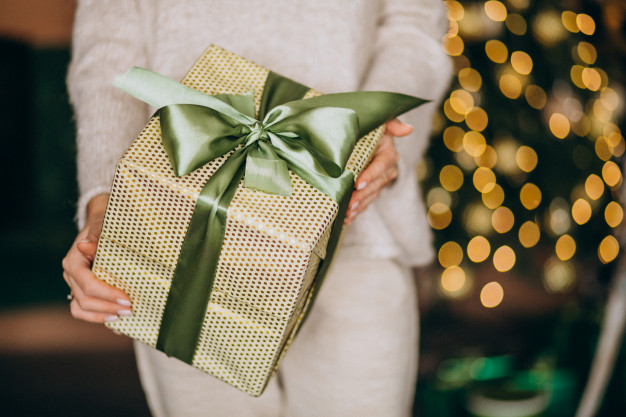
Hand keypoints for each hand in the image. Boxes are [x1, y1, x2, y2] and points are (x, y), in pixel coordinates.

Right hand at [62, 194, 131, 322]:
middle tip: (130, 310)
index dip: (107, 294)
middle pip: (84, 299)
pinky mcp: (80, 291)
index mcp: (74, 261)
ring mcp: (73, 285)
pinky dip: (97, 318)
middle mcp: (71, 275)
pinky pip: (82, 310)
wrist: (100, 226)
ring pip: (80, 308)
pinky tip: (115, 322)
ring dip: (101, 316)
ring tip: (122, 318)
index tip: (127, 299)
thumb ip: (96, 238)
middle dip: (108, 307)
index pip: (88, 284)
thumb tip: (84, 246)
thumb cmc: (105, 226)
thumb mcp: (103, 227)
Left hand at [345, 119, 412, 224]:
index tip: (358, 183)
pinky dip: (356, 211)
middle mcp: (388, 170)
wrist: (365, 138)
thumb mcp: (380, 122)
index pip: (381, 166)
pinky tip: (347, 219)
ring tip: (347, 213)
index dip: (370, 175)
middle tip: (349, 203)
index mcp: (389, 154)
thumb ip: (392, 123)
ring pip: (371, 196)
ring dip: (359, 206)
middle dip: (362, 195)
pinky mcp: (372, 190)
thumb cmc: (370, 128)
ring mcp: (380, 182)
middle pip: (376, 185)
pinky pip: (366, 203)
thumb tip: (409, 129)